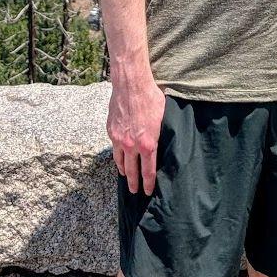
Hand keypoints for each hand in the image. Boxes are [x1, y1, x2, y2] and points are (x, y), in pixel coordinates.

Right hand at [108, 74, 166, 195]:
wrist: (131, 85)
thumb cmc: (151, 98)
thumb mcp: (164, 118)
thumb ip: (162, 134)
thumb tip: (164, 143)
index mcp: (148, 144)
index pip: (148, 171)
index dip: (148, 183)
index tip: (148, 191)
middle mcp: (132, 145)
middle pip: (132, 171)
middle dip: (134, 183)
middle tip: (135, 191)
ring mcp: (119, 139)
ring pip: (120, 161)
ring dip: (124, 171)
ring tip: (126, 176)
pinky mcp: (111, 131)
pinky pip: (114, 148)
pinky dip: (117, 156)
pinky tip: (119, 158)